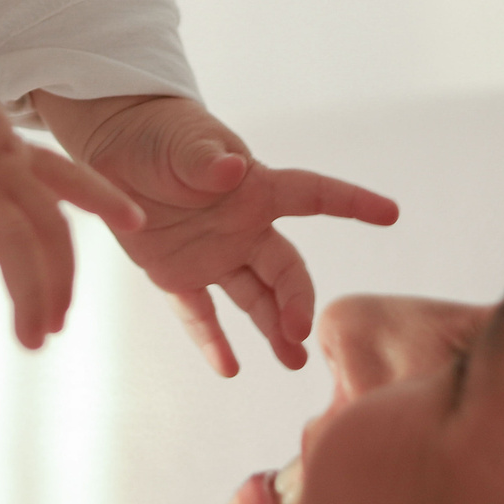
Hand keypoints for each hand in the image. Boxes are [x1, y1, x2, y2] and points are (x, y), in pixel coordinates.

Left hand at [34, 94, 399, 376]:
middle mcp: (243, 228)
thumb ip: (205, 159)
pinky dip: (212, 341)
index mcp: (254, 190)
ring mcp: (212, 254)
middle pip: (285, 269)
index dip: (353, 202)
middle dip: (297, 301)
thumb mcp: (181, 143)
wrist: (113, 144)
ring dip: (273, 329)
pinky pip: (199, 314)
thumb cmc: (158, 133)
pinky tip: (228, 369)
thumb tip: (232, 168)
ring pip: (254, 299)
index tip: (390, 214)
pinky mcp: (175, 273)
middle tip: (298, 331)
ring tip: (292, 361)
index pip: (314, 195)